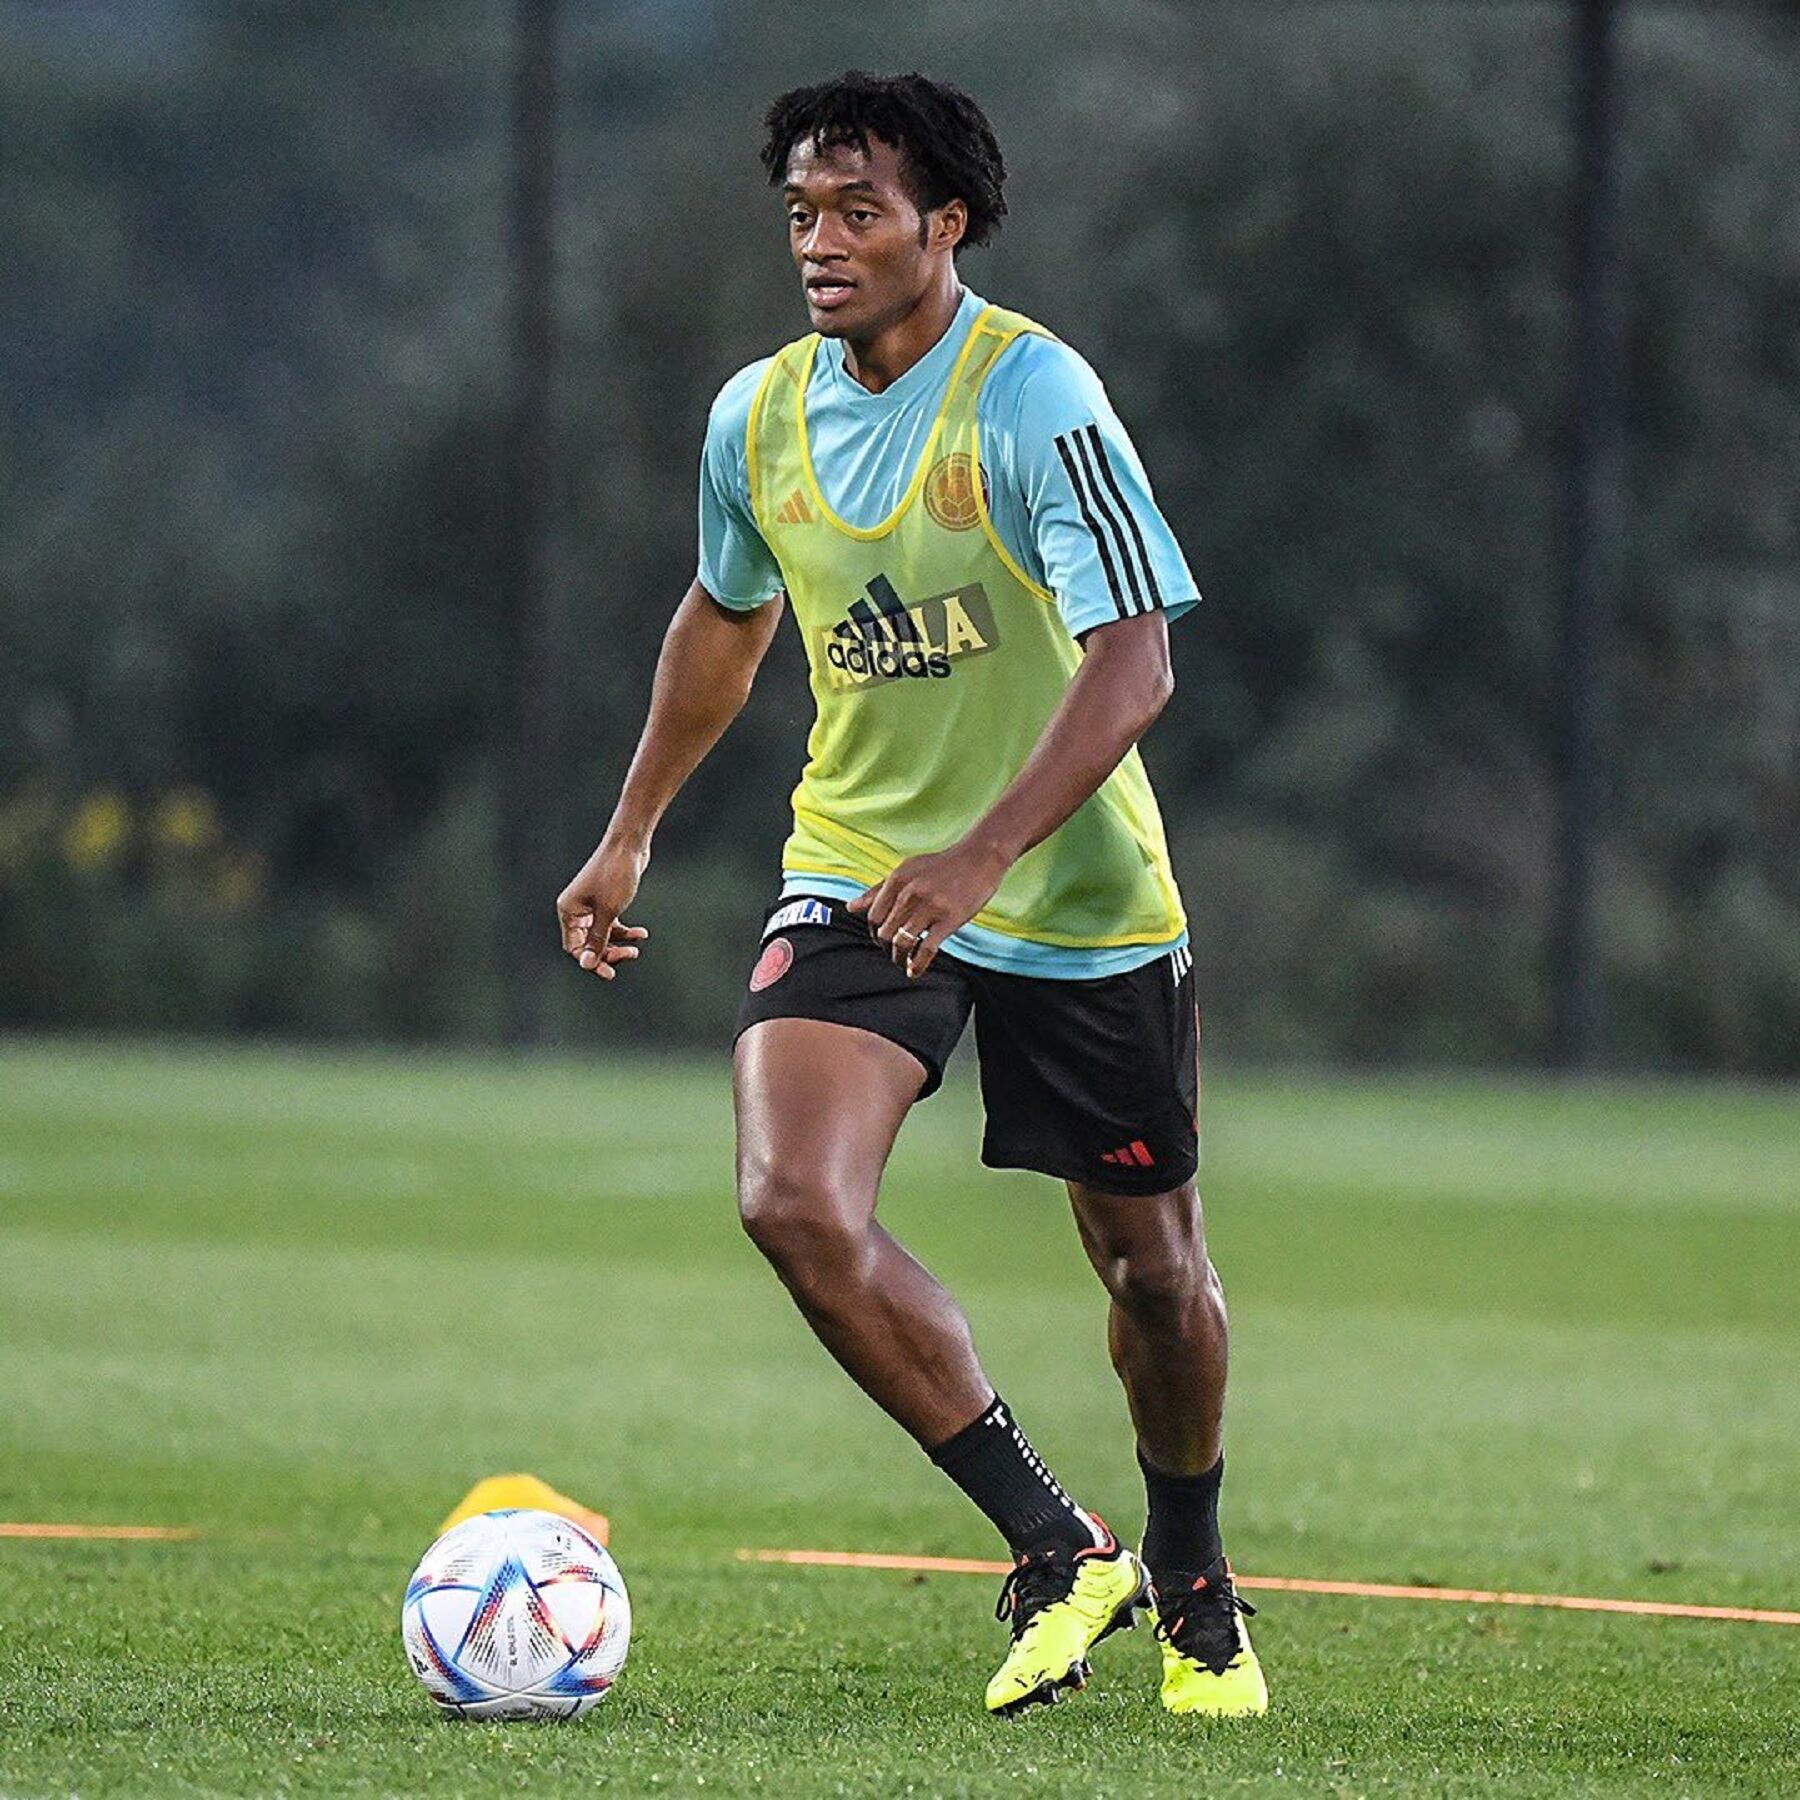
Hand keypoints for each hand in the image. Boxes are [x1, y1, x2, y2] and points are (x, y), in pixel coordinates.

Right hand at [556, 835, 650, 981]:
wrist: (629, 845)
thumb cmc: (615, 875)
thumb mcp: (608, 912)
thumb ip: (598, 940)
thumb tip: (587, 964)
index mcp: (568, 911)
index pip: (574, 947)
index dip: (590, 961)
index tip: (609, 972)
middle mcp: (576, 910)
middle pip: (589, 944)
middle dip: (608, 952)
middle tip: (629, 955)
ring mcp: (591, 906)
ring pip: (602, 936)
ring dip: (619, 944)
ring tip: (636, 948)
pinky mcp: (606, 902)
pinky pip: (613, 925)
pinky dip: (626, 931)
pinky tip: (642, 933)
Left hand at [847, 838, 1012, 978]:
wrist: (979, 857)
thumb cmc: (941, 865)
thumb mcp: (906, 871)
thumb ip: (878, 890)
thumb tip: (850, 908)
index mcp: (897, 880)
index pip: (873, 917)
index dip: (874, 934)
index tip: (882, 941)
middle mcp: (910, 893)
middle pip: (884, 933)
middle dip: (885, 948)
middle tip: (893, 953)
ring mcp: (930, 907)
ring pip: (902, 943)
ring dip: (898, 958)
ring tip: (903, 962)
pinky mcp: (949, 919)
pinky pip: (926, 949)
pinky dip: (917, 965)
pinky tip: (914, 971)